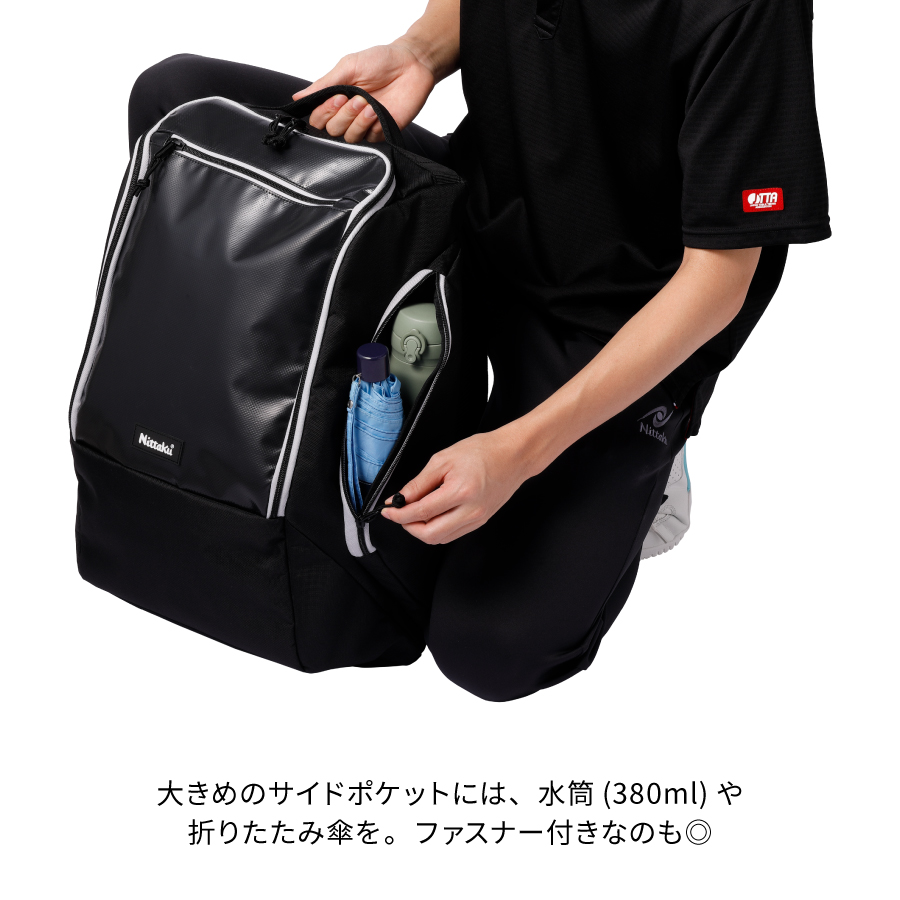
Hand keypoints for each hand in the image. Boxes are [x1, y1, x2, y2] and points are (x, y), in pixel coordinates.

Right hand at [292, 40, 436, 142]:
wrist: (411, 65)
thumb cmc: (380, 61)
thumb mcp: (348, 67)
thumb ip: (324, 84)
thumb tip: (298, 97)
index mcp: (336, 98)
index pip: (318, 119)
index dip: (324, 113)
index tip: (336, 97)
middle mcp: (348, 114)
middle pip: (332, 131)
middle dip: (342, 115)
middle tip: (355, 98)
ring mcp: (365, 125)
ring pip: (349, 137)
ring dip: (357, 121)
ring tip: (369, 103)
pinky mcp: (381, 132)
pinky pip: (369, 139)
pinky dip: (372, 126)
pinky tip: (379, 111)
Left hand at [381, 430, 528, 543]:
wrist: (514, 455)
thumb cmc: (483, 451)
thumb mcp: (443, 459)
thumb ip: (419, 483)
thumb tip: (400, 498)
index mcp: (460, 492)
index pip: (421, 512)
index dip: (399, 514)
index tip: (388, 510)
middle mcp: (470, 511)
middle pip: (430, 534)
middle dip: (408, 527)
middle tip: (399, 514)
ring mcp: (477, 519)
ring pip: (440, 538)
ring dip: (422, 530)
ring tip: (414, 513)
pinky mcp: (481, 521)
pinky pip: (453, 534)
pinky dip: (437, 529)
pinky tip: (432, 515)